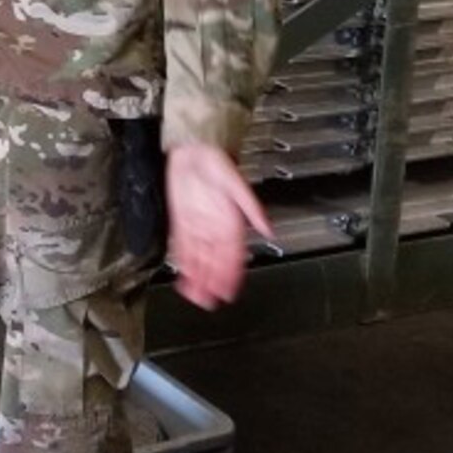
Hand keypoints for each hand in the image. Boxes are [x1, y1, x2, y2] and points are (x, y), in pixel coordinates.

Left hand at [164, 143, 273, 309]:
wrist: (196, 149)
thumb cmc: (218, 162)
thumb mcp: (237, 184)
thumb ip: (252, 207)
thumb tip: (269, 228)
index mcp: (232, 221)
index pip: (233, 255)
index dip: (231, 275)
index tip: (228, 293)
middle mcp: (215, 227)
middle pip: (214, 261)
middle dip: (212, 282)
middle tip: (208, 302)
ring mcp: (199, 225)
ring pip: (199, 258)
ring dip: (198, 277)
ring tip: (195, 297)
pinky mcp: (182, 221)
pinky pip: (183, 246)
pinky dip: (183, 262)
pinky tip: (182, 276)